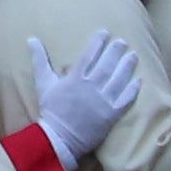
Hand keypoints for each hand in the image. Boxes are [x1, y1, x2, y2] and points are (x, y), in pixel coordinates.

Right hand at [31, 28, 146, 170]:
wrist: (59, 138)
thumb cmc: (51, 109)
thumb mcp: (43, 83)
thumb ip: (39, 60)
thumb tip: (31, 39)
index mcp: (75, 78)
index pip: (89, 55)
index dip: (98, 42)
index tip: (105, 33)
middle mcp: (91, 87)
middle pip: (106, 65)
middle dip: (115, 51)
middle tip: (122, 42)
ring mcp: (102, 102)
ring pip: (118, 80)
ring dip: (127, 66)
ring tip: (133, 55)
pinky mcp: (110, 115)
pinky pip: (125, 100)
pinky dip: (132, 90)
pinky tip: (138, 80)